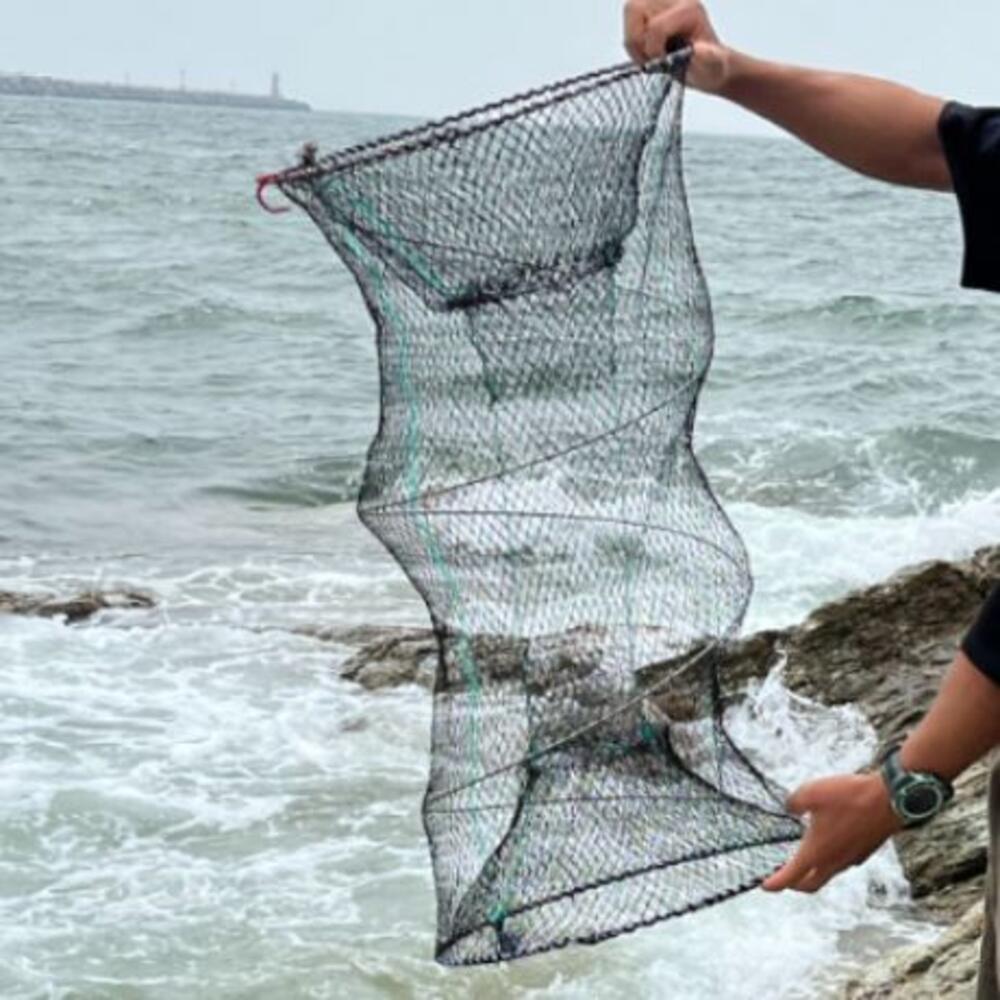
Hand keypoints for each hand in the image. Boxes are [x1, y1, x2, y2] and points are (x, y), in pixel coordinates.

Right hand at [623, 0, 731, 93]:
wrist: (708, 64)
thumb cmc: (710, 66)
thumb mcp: (715, 67)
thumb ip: (709, 59)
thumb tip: (698, 52)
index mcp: (689, 9)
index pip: (656, 27)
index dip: (654, 51)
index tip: (664, 64)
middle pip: (636, 8)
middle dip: (638, 41)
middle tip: (651, 59)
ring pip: (630, 10)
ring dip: (633, 41)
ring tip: (649, 56)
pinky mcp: (651, 6)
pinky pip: (629, 18)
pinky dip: (633, 41)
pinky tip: (648, 51)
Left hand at [761, 772, 902, 893]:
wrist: (890, 799)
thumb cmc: (849, 796)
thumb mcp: (810, 792)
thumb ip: (794, 803)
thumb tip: (790, 808)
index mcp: (816, 852)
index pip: (791, 876)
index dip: (775, 883)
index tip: (765, 886)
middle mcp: (834, 861)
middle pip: (811, 884)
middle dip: (795, 885)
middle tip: (785, 879)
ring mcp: (852, 858)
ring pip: (828, 873)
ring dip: (814, 871)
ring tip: (804, 860)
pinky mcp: (865, 850)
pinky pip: (843, 862)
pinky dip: (830, 860)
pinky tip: (829, 844)